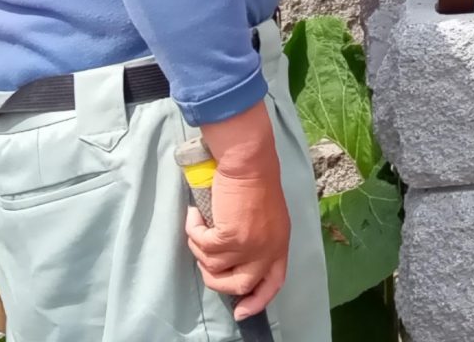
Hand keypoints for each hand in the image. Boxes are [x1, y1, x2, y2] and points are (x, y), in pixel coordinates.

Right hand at [188, 104, 290, 317]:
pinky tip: (195, 215)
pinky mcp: (231, 237)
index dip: (257, 301)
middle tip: (205, 263)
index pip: (273, 283)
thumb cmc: (255, 181)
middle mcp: (268, 250)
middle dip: (217, 281)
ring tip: (199, 226)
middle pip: (241, 285)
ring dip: (200, 248)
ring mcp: (250, 246)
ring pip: (214, 266)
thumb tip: (233, 260)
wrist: (248, 161)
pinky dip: (193, 232)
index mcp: (279, 245)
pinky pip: (202, 247)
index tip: (241, 312)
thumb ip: (257, 240)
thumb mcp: (266, 218)